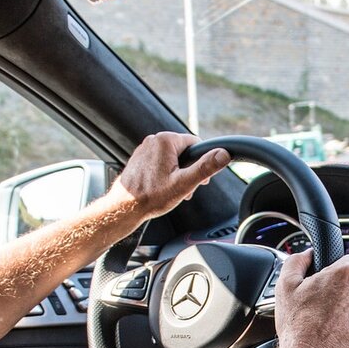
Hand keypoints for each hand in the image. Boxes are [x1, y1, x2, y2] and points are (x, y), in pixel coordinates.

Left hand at [106, 132, 230, 218]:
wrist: (124, 207)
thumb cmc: (151, 196)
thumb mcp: (184, 183)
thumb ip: (205, 167)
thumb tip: (223, 154)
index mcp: (166, 140)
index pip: (196, 144)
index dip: (202, 163)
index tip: (200, 180)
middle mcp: (154, 140)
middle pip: (184, 151)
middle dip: (189, 170)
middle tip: (186, 189)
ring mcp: (145, 148)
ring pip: (173, 158)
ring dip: (178, 173)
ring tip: (173, 191)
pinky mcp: (140, 158)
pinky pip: (160, 162)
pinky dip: (166, 174)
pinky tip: (163, 188)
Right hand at [274, 251, 348, 347]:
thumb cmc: (299, 326)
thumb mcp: (286, 286)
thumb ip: (297, 261)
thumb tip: (308, 254)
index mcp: (345, 273)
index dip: (341, 270)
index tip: (333, 281)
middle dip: (345, 292)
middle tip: (326, 306)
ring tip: (332, 322)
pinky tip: (341, 332)